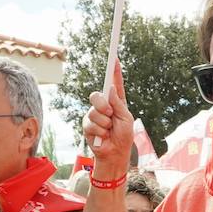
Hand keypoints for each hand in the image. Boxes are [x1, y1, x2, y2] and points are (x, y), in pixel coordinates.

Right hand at [83, 62, 132, 180]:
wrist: (115, 154)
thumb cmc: (124, 136)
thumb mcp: (126, 118)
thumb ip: (118, 104)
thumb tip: (109, 88)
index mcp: (116, 101)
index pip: (114, 83)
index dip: (114, 71)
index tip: (115, 58)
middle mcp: (104, 106)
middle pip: (97, 95)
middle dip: (102, 104)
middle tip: (110, 114)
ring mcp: (94, 115)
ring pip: (93, 111)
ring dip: (104, 123)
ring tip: (109, 130)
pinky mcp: (87, 125)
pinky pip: (91, 123)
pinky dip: (99, 131)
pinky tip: (103, 136)